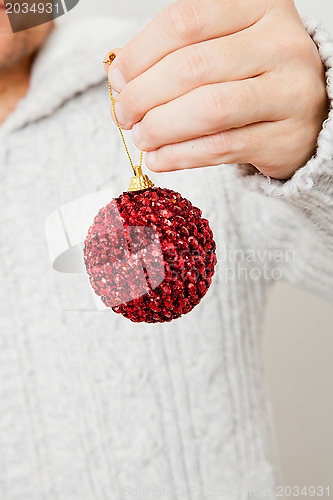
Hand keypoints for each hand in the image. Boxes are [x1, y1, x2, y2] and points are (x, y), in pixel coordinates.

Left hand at [105, 0, 328, 178]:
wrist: (308, 116)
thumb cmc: (255, 78)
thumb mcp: (223, 48)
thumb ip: (177, 53)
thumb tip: (120, 75)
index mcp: (259, 7)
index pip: (184, 21)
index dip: (140, 54)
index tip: (118, 80)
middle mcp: (279, 45)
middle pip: (192, 67)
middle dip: (143, 96)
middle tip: (125, 114)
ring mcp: (289, 92)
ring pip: (208, 110)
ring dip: (161, 128)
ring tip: (142, 137)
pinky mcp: (285, 138)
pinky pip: (221, 147)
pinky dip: (180, 155)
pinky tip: (159, 158)